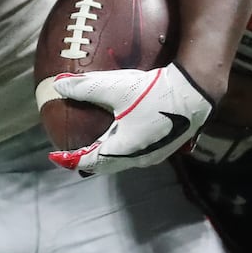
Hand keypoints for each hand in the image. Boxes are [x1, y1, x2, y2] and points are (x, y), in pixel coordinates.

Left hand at [48, 63, 212, 174]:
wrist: (195, 91)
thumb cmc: (155, 91)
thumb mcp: (116, 87)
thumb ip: (85, 87)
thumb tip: (58, 86)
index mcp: (124, 150)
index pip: (90, 162)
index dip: (70, 160)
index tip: (56, 156)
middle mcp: (139, 158)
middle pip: (106, 166)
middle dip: (87, 161)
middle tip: (71, 155)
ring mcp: (154, 154)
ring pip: (121, 161)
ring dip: (105, 156)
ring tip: (93, 147)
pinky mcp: (164, 146)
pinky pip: (135, 154)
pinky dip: (120, 150)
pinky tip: (120, 135)